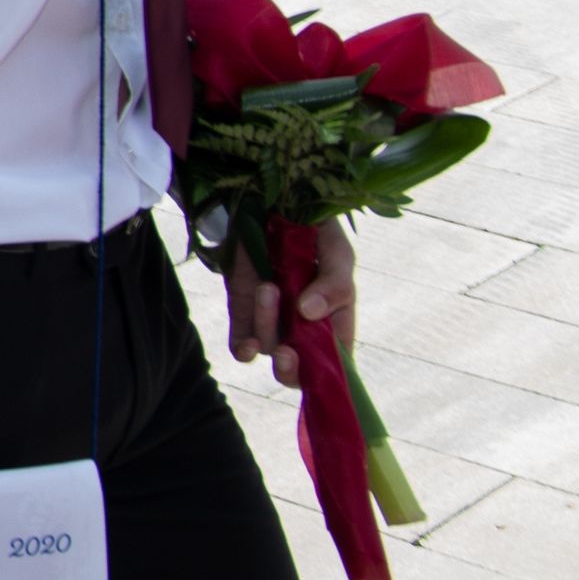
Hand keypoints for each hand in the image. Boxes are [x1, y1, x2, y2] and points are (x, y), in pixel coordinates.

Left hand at [217, 217, 357, 392]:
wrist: (271, 204)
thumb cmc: (315, 231)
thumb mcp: (337, 254)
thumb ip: (335, 284)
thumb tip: (309, 314)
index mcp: (336, 319)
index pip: (337, 362)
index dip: (330, 375)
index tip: (319, 367)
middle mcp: (305, 328)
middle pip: (300, 370)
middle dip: (292, 370)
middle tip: (286, 352)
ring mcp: (273, 321)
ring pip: (269, 346)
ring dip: (267, 323)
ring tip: (269, 286)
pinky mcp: (244, 311)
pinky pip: (242, 343)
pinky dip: (243, 348)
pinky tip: (246, 344)